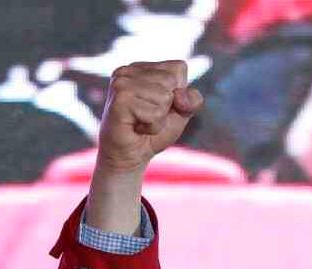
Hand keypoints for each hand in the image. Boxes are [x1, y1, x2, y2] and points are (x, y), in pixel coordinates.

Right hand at [96, 60, 203, 176]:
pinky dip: (152, 127)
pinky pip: (155, 113)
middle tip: (148, 117)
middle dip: (167, 107)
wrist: (130, 157)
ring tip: (141, 122)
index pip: (179, 68)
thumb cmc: (153, 133)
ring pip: (164, 97)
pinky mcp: (120, 100)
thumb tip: (179, 96)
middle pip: (171, 81)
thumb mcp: (180, 113)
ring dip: (159, 119)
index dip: (179, 93)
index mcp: (141, 68)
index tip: (159, 107)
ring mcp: (121, 83)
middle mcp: (128, 70)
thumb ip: (192, 100)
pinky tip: (136, 128)